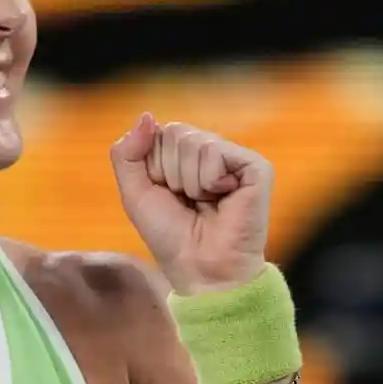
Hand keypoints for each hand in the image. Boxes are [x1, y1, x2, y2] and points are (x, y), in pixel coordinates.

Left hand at [110, 113, 271, 294]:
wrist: (201, 268)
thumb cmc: (171, 236)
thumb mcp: (134, 194)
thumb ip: (127, 153)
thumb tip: (147, 115)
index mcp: (183, 156)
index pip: (157, 133)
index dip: (152, 167)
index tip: (166, 195)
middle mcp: (210, 152)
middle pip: (174, 133)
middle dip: (170, 173)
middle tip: (187, 201)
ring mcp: (234, 158)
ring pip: (193, 142)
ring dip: (189, 181)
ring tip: (205, 203)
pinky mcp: (255, 167)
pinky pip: (215, 152)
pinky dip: (209, 181)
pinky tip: (223, 199)